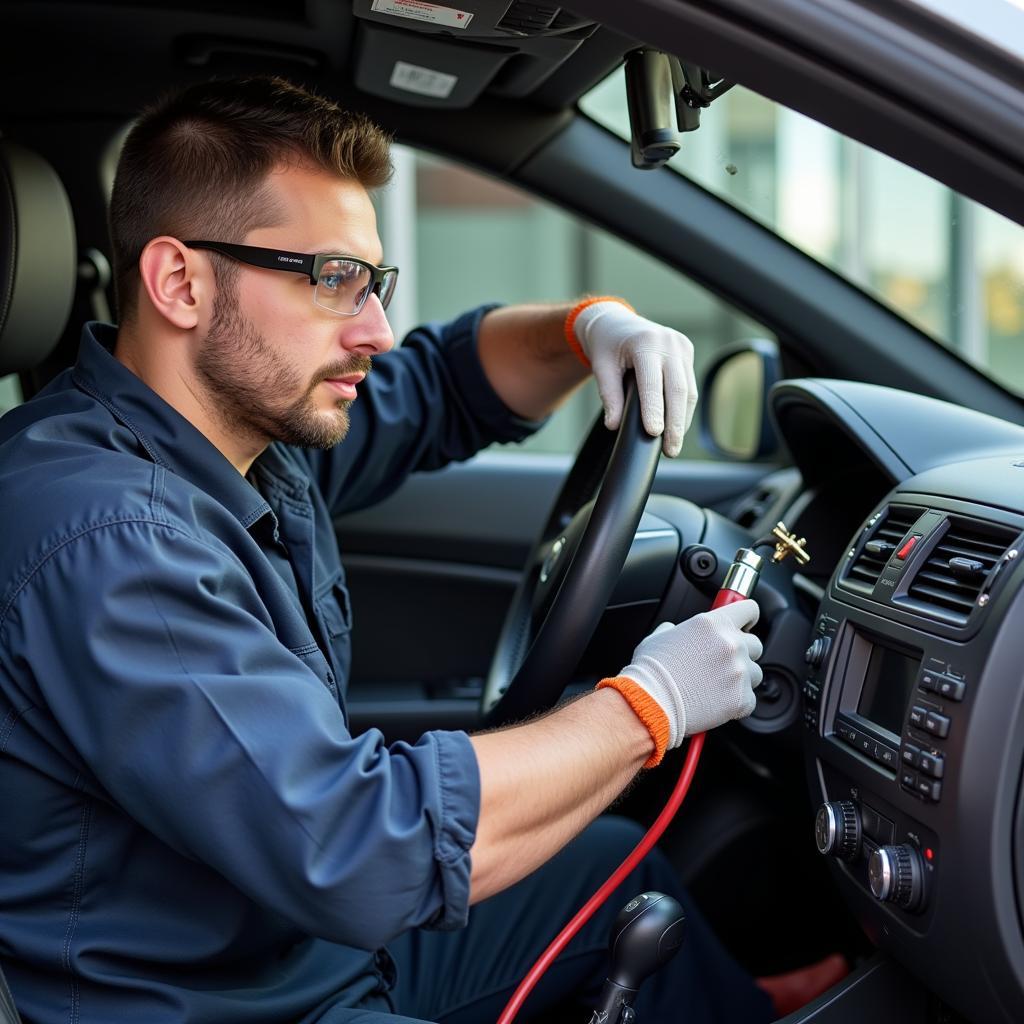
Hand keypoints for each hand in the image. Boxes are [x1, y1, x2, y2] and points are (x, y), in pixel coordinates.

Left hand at [573, 301, 696, 457]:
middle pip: (678, 390)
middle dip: (675, 424)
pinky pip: (689, 386)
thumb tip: (615, 425)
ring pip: (688, 390)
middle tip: (670, 450)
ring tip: (673, 445)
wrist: (615, 322)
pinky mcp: (687, 353)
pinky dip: (683, 409)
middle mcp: (669, 343)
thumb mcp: (601, 367)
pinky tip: (677, 427)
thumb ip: (609, 396)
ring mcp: (682, 346)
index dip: (655, 410)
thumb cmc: (606, 345)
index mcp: (646, 342)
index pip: (653, 383)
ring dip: (682, 420)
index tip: (654, 434)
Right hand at [616, 600, 762, 748]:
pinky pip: (750, 699)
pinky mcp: (742, 698)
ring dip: (741, 678)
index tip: (743, 626)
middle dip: (742, 653)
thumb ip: (677, 629)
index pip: (749, 610)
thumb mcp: (660, 637)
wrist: (651, 701)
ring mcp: (739, 672)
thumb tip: (677, 631)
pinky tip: (716, 702)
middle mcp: (731, 644)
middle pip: (755, 644)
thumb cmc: (652, 671)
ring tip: (716, 686)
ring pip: (755, 673)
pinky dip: (736, 703)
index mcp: (713, 623)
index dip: (746, 619)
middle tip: (721, 663)